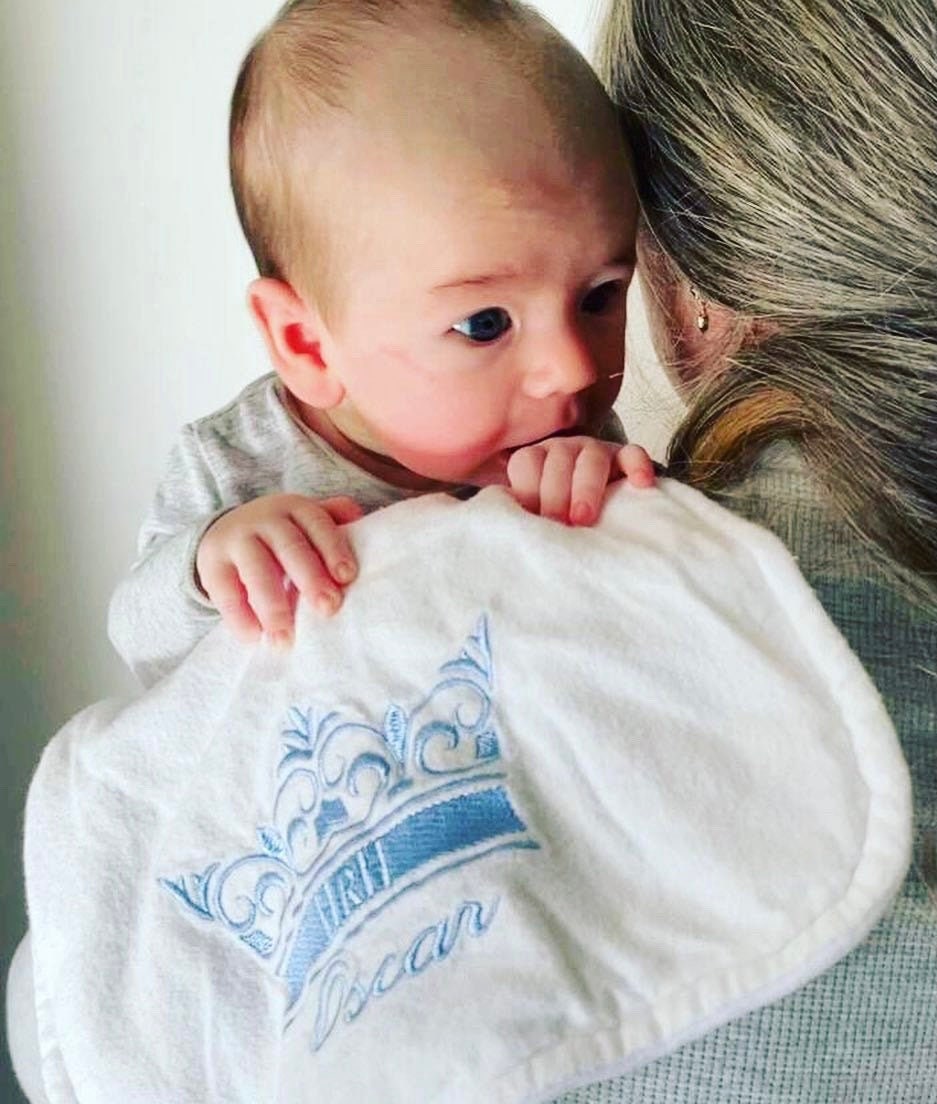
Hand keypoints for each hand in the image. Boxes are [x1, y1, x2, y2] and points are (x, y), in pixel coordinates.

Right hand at [195, 494, 363, 644]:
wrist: (226, 531)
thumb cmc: (283, 534)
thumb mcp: (305, 521)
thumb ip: (334, 518)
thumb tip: (361, 521)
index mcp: (295, 509)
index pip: (317, 523)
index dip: (333, 548)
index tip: (347, 576)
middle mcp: (265, 520)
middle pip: (290, 547)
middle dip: (310, 578)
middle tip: (328, 608)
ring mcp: (236, 541)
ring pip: (256, 570)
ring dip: (273, 605)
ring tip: (285, 639)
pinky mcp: (212, 566)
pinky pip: (226, 592)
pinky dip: (240, 616)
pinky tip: (254, 637)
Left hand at [506, 437, 654, 525]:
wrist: (582, 504)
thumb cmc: (551, 512)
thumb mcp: (528, 509)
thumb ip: (513, 511)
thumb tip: (490, 527)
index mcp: (534, 458)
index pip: (526, 463)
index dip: (528, 492)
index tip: (532, 521)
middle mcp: (563, 449)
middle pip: (558, 460)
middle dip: (556, 494)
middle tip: (559, 524)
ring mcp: (595, 450)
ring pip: (593, 458)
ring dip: (587, 488)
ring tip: (584, 518)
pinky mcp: (623, 458)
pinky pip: (632, 454)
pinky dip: (637, 466)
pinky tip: (641, 484)